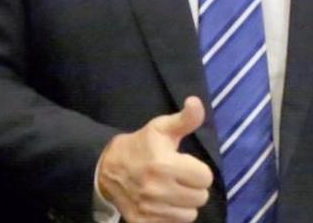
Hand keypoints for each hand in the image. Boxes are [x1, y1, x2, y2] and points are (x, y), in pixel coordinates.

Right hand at [97, 96, 212, 222]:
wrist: (107, 168)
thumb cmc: (140, 146)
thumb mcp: (161, 128)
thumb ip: (185, 119)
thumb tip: (196, 102)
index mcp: (164, 164)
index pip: (205, 178)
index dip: (197, 170)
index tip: (184, 165)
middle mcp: (158, 190)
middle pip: (200, 198)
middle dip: (192, 187)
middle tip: (177, 178)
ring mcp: (150, 209)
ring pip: (189, 215)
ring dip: (183, 204)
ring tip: (170, 191)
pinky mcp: (143, 222)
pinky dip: (170, 216)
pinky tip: (161, 204)